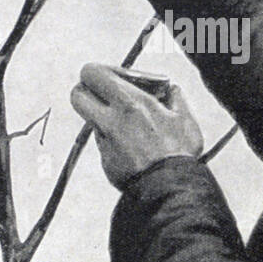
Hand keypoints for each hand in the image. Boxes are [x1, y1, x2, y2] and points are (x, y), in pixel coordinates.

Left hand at [70, 62, 203, 189]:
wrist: (171, 190)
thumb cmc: (179, 154)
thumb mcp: (184, 118)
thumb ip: (175, 97)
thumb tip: (171, 90)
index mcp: (131, 103)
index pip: (93, 73)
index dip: (102, 71)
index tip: (118, 77)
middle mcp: (112, 120)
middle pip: (77, 95)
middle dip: (88, 90)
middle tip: (106, 94)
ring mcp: (106, 142)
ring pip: (90, 119)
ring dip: (103, 116)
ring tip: (129, 123)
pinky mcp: (105, 161)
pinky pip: (103, 142)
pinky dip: (114, 139)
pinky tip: (134, 145)